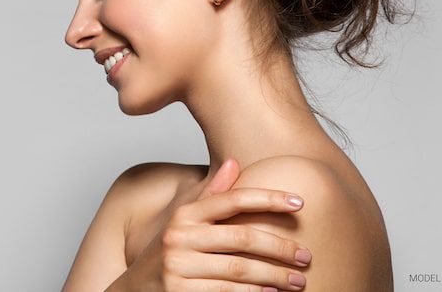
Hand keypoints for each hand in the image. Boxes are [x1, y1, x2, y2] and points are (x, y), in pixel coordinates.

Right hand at [113, 159, 310, 291]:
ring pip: (239, 270)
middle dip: (280, 247)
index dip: (268, 198)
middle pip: (242, 237)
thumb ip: (210, 195)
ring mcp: (178, 267)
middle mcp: (178, 237)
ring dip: (274, 276)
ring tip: (297, 281)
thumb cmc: (168, 254)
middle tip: (306, 256)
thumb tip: (234, 162)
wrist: (134, 291)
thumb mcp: (184, 222)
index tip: (300, 203)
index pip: (232, 199)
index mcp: (185, 215)